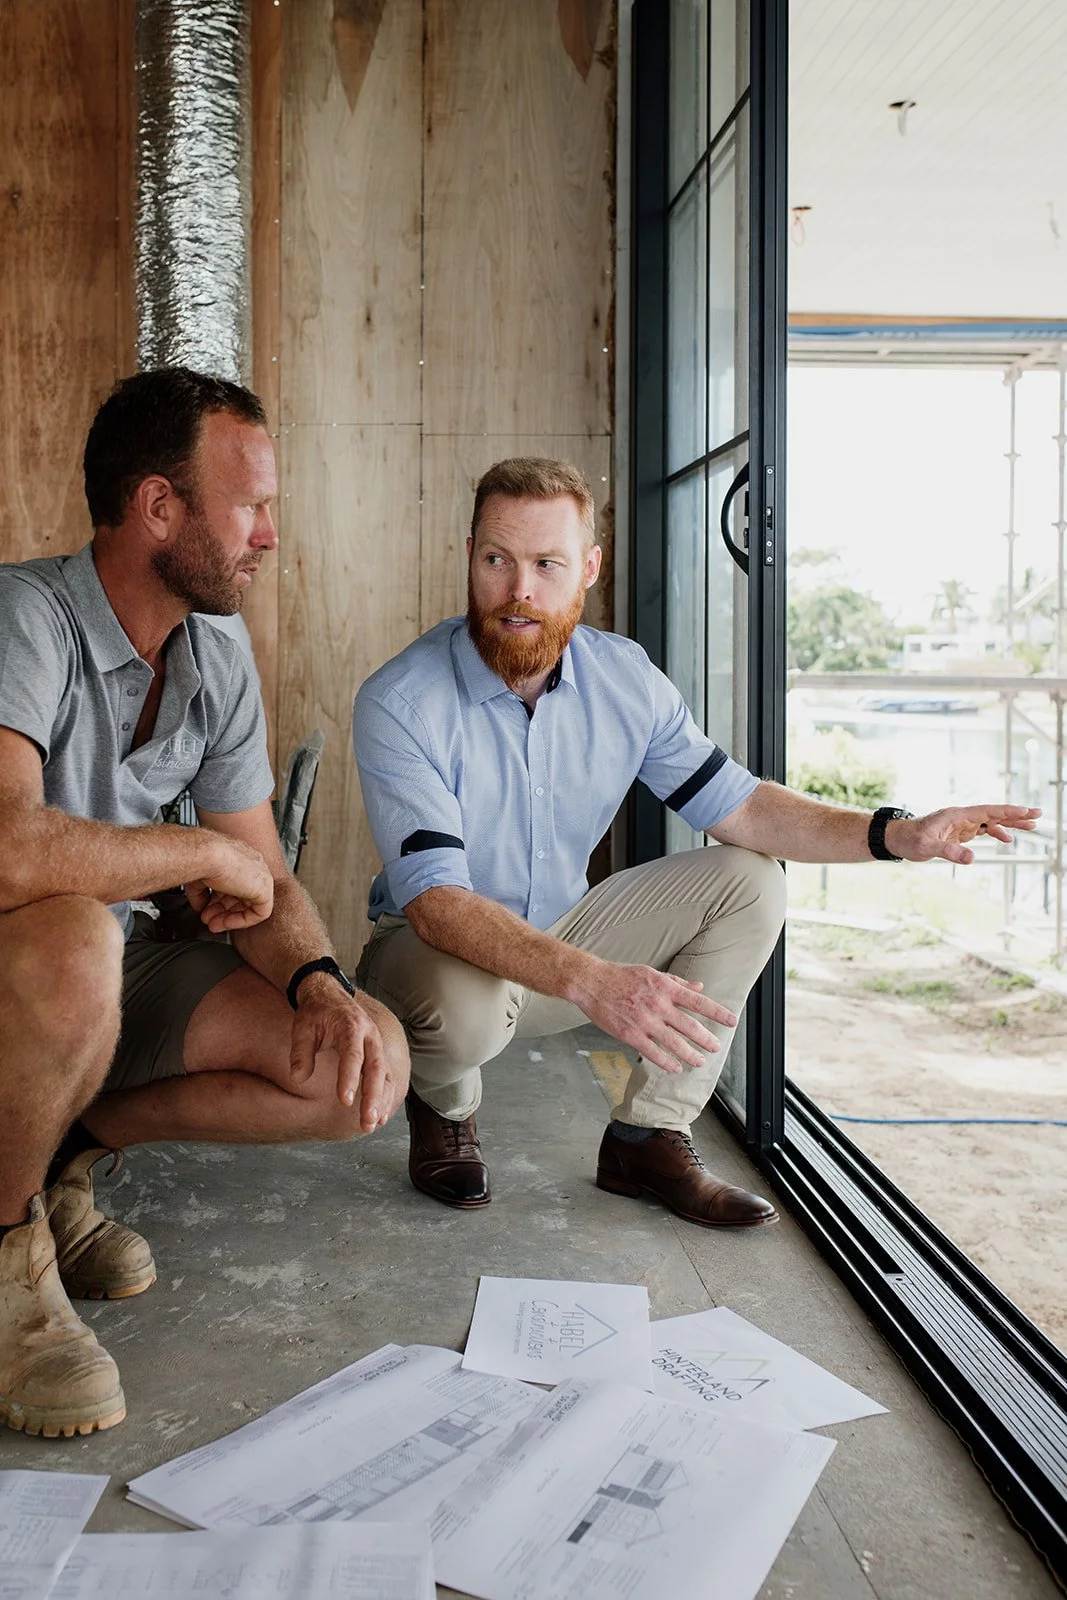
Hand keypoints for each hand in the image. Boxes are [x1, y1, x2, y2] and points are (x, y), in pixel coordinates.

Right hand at [185, 835, 274, 930]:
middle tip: (208, 919)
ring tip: (214, 924)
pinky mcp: (265, 890)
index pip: (234, 885)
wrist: (206, 856)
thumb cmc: (201, 858)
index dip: (218, 900)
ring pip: (249, 905)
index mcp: (240, 859)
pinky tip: (225, 923)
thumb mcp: (199, 878)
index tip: (205, 909)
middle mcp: (253, 866)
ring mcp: (261, 877)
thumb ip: (202, 893)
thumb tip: (199, 906)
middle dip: (223, 911)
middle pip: (241, 896)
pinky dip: (241, 921)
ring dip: (230, 918)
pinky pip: (259, 913)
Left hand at [289, 977, 408, 1130]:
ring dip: (381, 1101)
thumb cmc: (315, 1013)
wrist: (329, 994)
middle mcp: (370, 1036)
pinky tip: (380, 1117)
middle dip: (373, 1096)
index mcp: (352, 1026)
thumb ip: (301, 1051)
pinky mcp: (377, 1054)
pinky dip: (385, 1097)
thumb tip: (298, 1078)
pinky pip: (386, 1077)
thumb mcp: (303, 1027)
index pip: (353, 1055)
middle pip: (376, 1068)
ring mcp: (377, 1045)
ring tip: (372, 1125)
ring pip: (385, 1075)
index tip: (345, 1101)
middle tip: (367, 1121)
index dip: (350, 1078)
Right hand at [572, 958, 736, 1074]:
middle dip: (706, 1039)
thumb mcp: (652, 973)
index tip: (732, 1021)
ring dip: (690, 1055)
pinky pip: (653, 1052)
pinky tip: (675, 1067)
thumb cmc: (622, 976)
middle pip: (690, 1026)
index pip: (698, 1002)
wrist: (592, 982)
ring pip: (674, 1043)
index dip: (717, 1013)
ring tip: (699, 1062)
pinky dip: (666, 1062)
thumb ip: (677, 982)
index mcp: (665, 988)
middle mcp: (658, 1005)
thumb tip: (699, 987)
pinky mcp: (630, 1034)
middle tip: (716, 1047)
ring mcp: (644, 1021)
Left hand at [889, 804, 1040, 866]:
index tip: (1026, 811)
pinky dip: (996, 833)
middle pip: (994, 813)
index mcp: (956, 816)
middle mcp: (961, 817)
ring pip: (990, 821)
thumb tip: (972, 858)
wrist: (897, 839)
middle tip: (1038, 815)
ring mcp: (961, 824)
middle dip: (1016, 814)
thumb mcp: (927, 847)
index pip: (988, 812)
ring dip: (1010, 824)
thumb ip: (949, 851)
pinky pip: (982, 830)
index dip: (1008, 812)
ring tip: (1031, 827)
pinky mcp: (959, 832)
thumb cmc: (910, 840)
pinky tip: (1006, 839)